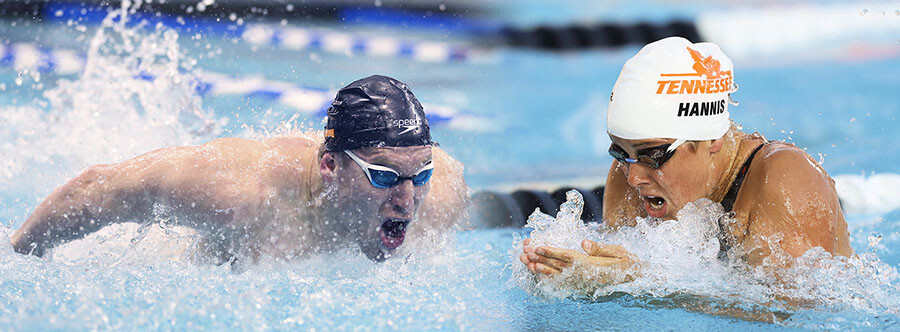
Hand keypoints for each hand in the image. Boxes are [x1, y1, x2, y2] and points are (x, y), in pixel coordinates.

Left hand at [519, 239, 637, 282]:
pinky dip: (550, 278)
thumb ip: (599, 248)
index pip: (567, 256)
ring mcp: (583, 282)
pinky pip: (563, 283)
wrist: (635, 278)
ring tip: (526, 263)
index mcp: (592, 264)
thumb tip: (583, 243)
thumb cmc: (627, 262)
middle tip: (524, 253)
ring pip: (558, 274)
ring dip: (541, 268)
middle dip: (540, 259)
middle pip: (558, 266)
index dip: (551, 252)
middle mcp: (585, 275)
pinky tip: (539, 275)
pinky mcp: (582, 286)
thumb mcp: (617, 252)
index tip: (537, 247)